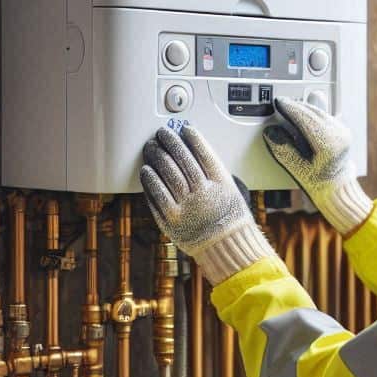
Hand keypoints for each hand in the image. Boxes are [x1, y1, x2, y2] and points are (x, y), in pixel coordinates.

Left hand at [139, 125, 273, 283]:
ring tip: (151, 147)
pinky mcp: (170, 221)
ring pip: (166, 174)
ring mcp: (185, 208)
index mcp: (220, 183)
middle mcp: (203, 194)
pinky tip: (146, 170)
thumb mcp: (230, 188)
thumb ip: (212, 170)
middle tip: (161, 134)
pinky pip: (156, 195)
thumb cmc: (228, 217)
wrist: (225, 246)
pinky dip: (149, 180)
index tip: (184, 129)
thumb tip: (191, 149)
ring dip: (156, 156)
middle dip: (169, 142)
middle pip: (181, 160)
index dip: (191, 138)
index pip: (202, 153)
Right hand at [263, 97, 372, 234]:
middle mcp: (338, 134)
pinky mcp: (342, 130)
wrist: (338, 189)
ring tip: (289, 107)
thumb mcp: (297, 170)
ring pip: (319, 111)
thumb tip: (271, 132)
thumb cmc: (319, 183)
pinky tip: (302, 113)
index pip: (306, 118)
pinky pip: (324, 115)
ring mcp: (342, 130)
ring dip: (303, 107)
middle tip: (280, 103)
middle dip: (296, 105)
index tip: (278, 102)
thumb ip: (283, 150)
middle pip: (312, 112)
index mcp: (328, 143)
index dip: (290, 108)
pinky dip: (311, 113)